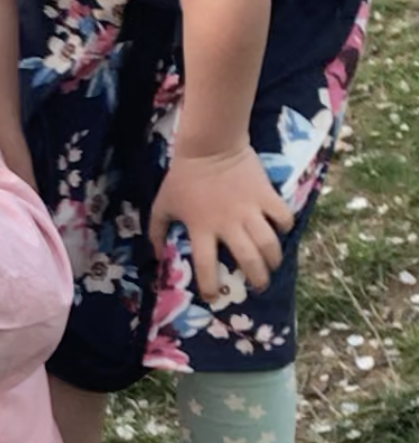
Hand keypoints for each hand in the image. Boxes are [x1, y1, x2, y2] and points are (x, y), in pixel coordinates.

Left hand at [149, 145, 293, 302]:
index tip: (213, 297)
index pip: (206, 266)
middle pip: (249, 261)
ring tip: (272, 265)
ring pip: (270, 244)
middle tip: (258, 286)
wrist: (210, 145)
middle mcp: (229, 225)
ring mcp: (251, 211)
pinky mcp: (267, 196)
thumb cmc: (183, 176)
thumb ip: (155, 230)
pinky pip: (284, 218)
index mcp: (202, 229)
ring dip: (274, 260)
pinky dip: (286, 227)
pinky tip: (281, 230)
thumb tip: (155, 255)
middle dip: (257, 280)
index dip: (210, 287)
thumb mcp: (162, 204)